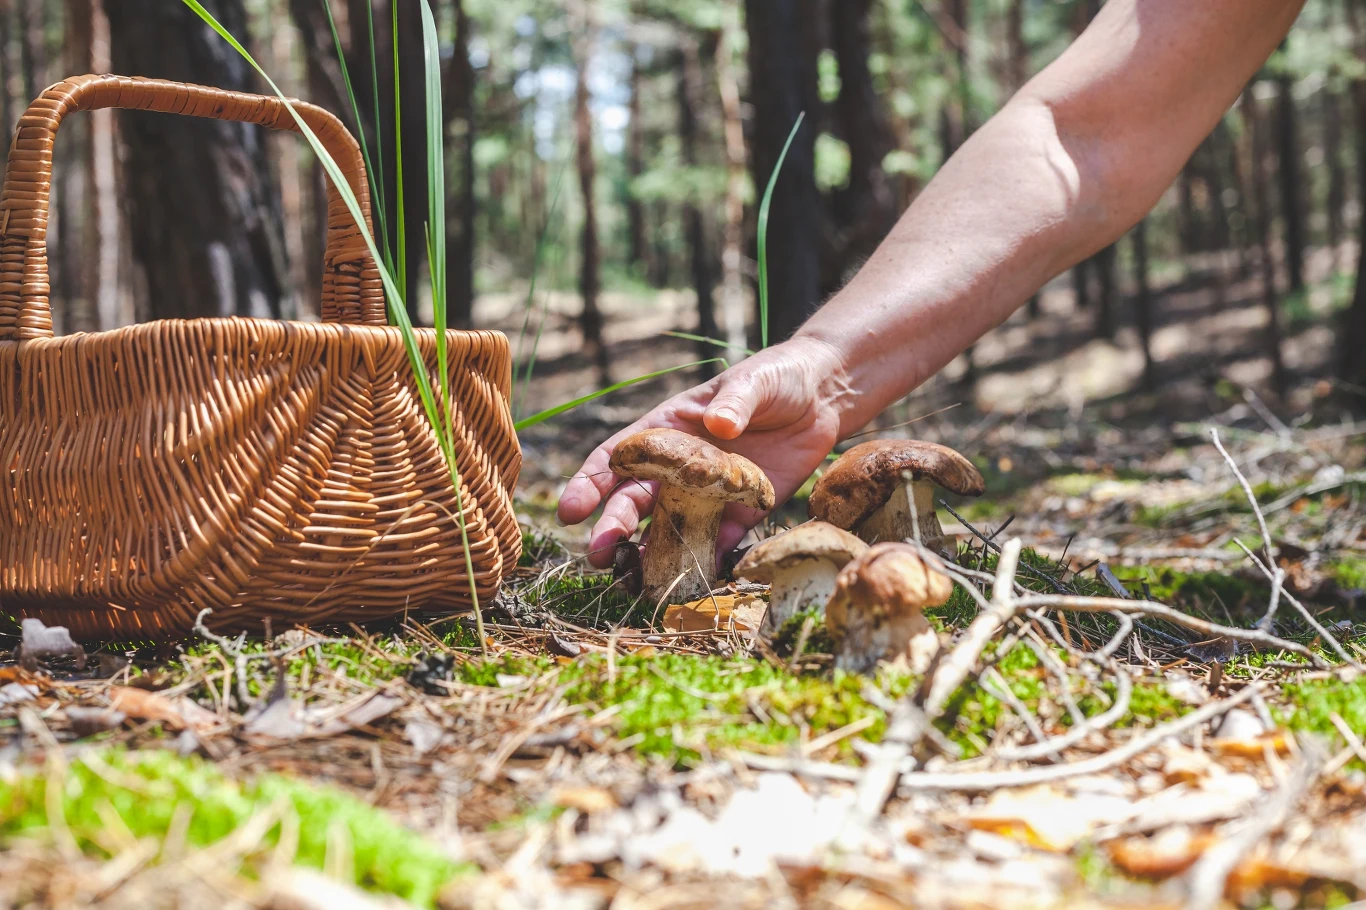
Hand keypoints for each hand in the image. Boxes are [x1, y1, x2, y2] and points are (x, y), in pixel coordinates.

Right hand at [557, 336, 853, 567]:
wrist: (824, 396)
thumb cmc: (777, 377)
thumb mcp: (754, 381)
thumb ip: (735, 402)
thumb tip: (720, 426)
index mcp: (668, 428)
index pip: (618, 456)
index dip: (590, 482)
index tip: (572, 510)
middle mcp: (680, 465)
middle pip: (636, 499)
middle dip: (613, 527)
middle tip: (599, 555)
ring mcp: (709, 491)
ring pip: (670, 527)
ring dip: (650, 553)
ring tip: (632, 581)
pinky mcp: (744, 510)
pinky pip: (719, 541)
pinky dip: (706, 561)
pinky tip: (691, 580)